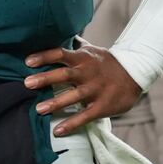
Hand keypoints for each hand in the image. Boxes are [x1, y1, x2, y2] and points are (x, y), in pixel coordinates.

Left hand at [23, 41, 142, 137]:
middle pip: (64, 74)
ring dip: (56, 103)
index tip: (27, 61)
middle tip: (27, 83)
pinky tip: (58, 130)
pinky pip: (85, 116)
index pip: (61, 54)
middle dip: (46, 78)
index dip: (44, 56)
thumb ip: (74, 45)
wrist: (135, 74)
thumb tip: (59, 32)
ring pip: (74, 96)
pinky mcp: (102, 106)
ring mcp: (95, 90)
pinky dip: (71, 124)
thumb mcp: (92, 50)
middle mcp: (87, 73)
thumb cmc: (107, 62)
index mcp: (83, 58)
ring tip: (39, 109)